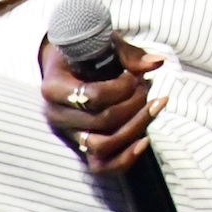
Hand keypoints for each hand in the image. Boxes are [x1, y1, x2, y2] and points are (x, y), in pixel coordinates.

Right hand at [40, 37, 163, 176]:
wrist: (68, 67)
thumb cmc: (87, 54)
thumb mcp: (104, 45)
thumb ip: (129, 55)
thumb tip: (157, 64)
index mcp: (54, 88)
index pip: (93, 96)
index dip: (123, 87)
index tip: (133, 75)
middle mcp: (56, 115)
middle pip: (103, 121)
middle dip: (135, 103)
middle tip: (147, 87)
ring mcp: (69, 134)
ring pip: (104, 145)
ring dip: (136, 126)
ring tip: (154, 106)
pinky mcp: (82, 147)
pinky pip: (101, 166)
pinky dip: (126, 158)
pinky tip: (146, 139)